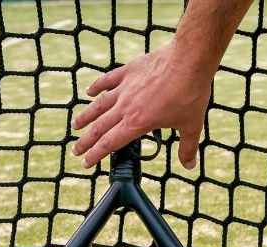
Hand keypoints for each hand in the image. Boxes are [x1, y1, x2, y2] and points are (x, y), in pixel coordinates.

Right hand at [72, 44, 211, 169]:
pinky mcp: (129, 71)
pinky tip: (89, 92)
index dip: (95, 155)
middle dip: (85, 141)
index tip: (86, 162)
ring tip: (76, 125)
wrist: (189, 60)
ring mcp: (125, 87)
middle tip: (75, 150)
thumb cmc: (190, 93)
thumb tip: (189, 166)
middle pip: (99, 127)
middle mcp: (126, 107)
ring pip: (99, 105)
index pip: (109, 143)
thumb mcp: (191, 125)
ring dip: (86, 116)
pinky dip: (97, 86)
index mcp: (137, 123)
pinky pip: (108, 80)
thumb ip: (187, 148)